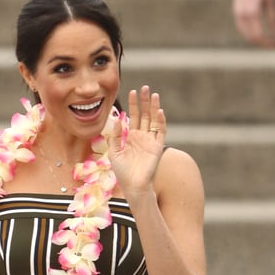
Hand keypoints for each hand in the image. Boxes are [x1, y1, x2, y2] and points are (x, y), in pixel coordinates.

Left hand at [108, 86, 164, 202]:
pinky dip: (160, 122)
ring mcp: (150, 141)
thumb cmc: (122, 172)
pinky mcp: (157, 147)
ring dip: (154, 108)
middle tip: (145, 88)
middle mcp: (142, 136)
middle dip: (144, 102)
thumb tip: (118, 120)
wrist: (133, 186)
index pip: (133, 116)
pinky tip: (159, 112)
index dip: (133, 104)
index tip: (132, 92)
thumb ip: (116, 137)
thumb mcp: (114, 153)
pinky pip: (160, 132)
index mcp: (131, 137)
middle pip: (144, 115)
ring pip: (153, 120)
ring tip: (153, 95)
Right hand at [235, 0, 274, 46]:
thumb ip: (273, 17)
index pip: (260, 35)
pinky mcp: (236, 13)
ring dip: (257, 39)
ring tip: (268, 39)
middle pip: (252, 38)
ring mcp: (237, 15)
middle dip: (263, 43)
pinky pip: (243, 29)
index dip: (269, 42)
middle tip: (273, 45)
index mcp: (252, 12)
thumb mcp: (270, 0)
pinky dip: (251, 33)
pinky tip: (259, 32)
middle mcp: (242, 16)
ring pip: (247, 35)